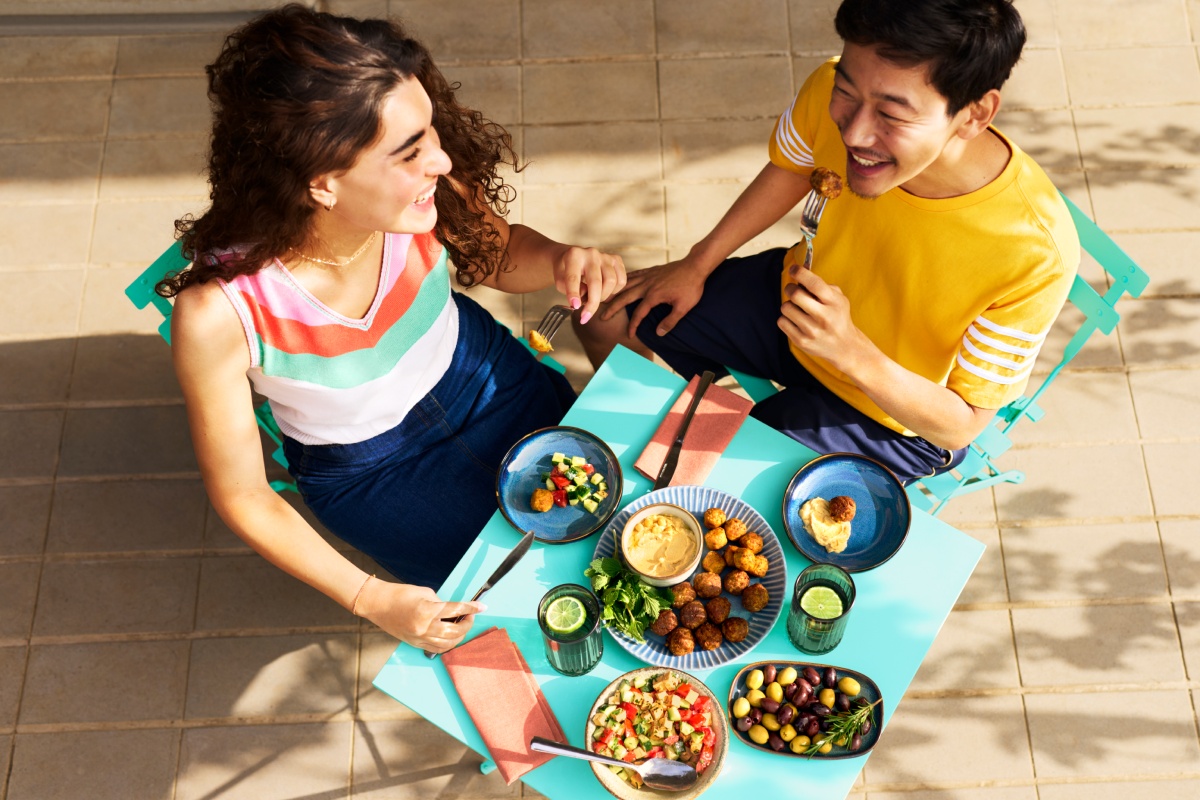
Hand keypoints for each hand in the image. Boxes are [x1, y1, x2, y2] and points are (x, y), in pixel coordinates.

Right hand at [359, 579, 485, 652]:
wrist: (377, 604)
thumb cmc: (400, 594)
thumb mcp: (425, 592)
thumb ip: (441, 603)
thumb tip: (454, 611)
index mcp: (427, 611)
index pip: (456, 610)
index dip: (471, 608)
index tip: (483, 607)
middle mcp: (424, 627)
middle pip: (455, 631)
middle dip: (467, 623)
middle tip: (471, 615)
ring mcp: (420, 638)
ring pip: (448, 644)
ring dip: (459, 635)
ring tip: (462, 625)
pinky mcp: (415, 644)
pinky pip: (437, 649)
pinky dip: (448, 644)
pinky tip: (452, 635)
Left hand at [553, 246, 626, 324]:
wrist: (573, 257)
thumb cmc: (566, 270)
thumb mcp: (560, 280)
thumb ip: (568, 288)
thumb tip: (586, 294)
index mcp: (574, 255)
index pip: (573, 277)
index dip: (573, 294)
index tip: (575, 306)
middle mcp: (591, 253)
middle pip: (596, 282)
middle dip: (592, 303)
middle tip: (586, 315)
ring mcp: (605, 256)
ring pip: (611, 282)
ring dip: (603, 297)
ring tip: (594, 299)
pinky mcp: (616, 259)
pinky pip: (621, 280)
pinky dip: (615, 291)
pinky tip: (605, 291)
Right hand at [599, 258, 707, 338]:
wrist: (696, 266)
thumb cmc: (691, 287)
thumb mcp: (684, 307)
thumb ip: (670, 321)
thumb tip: (658, 333)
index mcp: (654, 295)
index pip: (639, 314)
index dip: (633, 326)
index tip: (630, 335)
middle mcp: (647, 285)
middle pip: (625, 297)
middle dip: (613, 308)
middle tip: (602, 316)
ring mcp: (648, 276)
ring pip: (626, 284)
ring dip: (614, 292)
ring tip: (603, 298)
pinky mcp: (651, 271)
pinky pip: (633, 275)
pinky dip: (624, 279)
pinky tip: (619, 282)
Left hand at [778, 265, 871, 373]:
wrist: (843, 346)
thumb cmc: (837, 316)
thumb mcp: (838, 299)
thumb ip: (821, 285)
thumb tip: (799, 272)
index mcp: (834, 303)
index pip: (814, 283)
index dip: (800, 273)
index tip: (793, 269)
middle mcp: (824, 317)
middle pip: (796, 295)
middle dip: (790, 288)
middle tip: (792, 289)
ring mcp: (811, 330)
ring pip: (786, 307)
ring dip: (789, 305)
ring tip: (798, 309)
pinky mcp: (801, 341)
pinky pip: (782, 321)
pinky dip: (786, 318)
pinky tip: (796, 321)